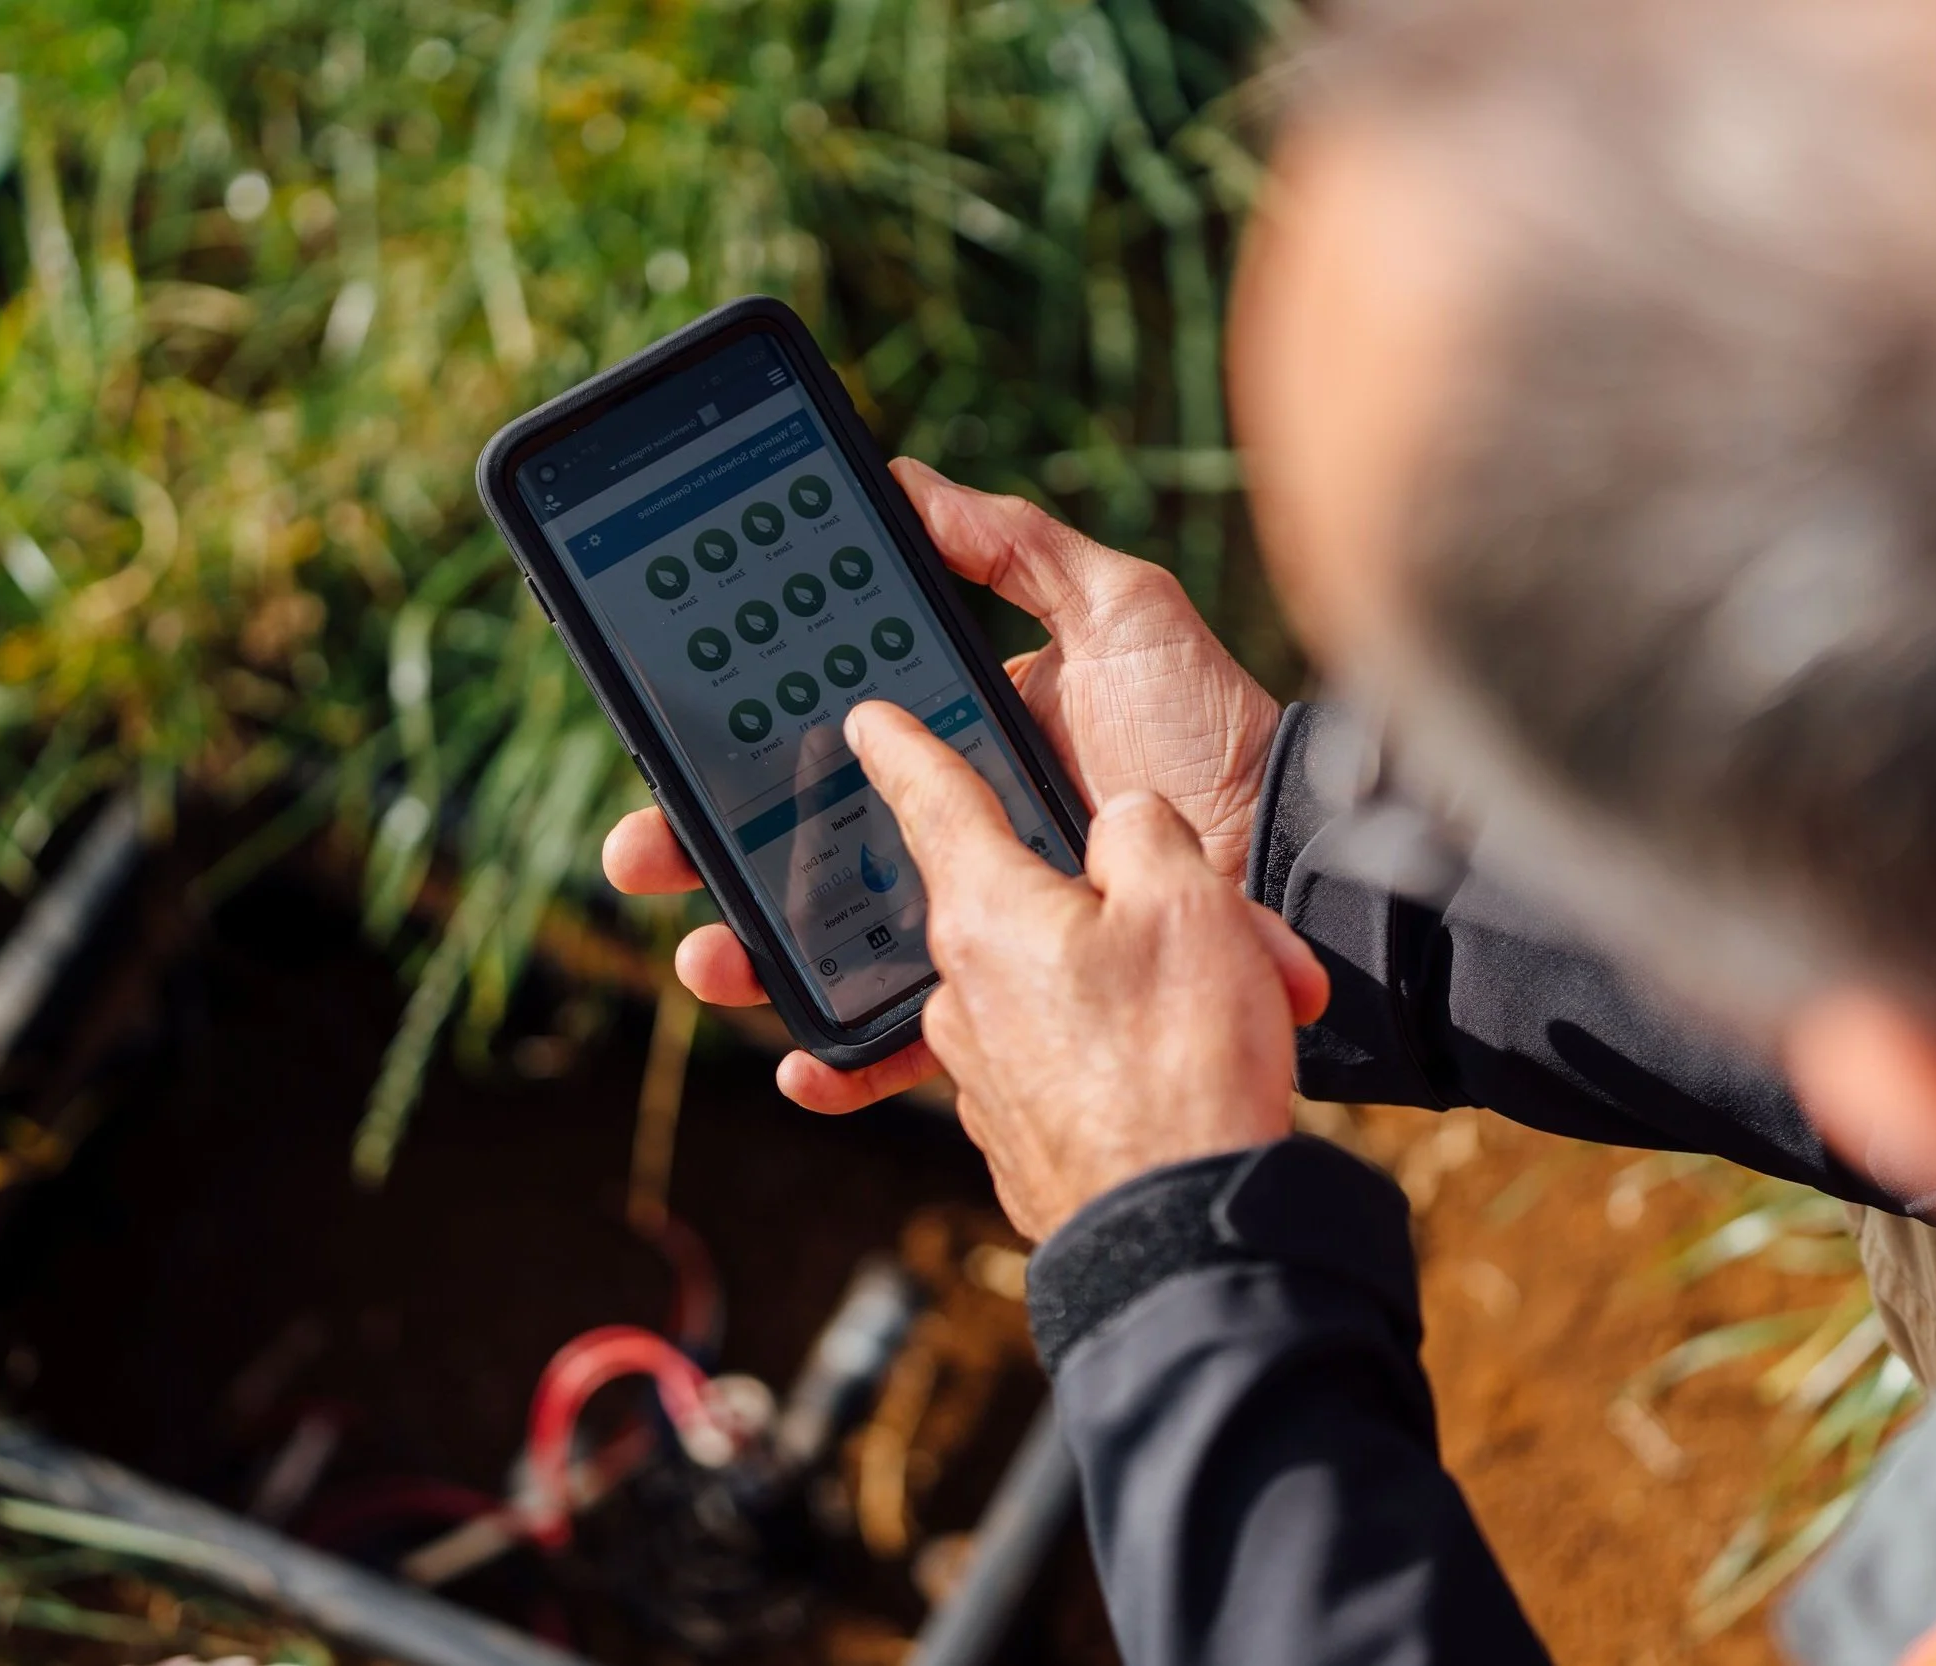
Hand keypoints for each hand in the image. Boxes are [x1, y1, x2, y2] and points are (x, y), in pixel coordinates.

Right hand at [603, 460, 1283, 1112]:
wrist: (1296, 855)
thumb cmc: (1213, 725)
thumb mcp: (1120, 611)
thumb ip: (1016, 549)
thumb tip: (904, 482)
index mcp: (964, 741)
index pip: (828, 745)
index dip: (742, 752)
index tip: (670, 751)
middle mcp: (957, 829)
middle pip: (802, 848)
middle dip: (706, 855)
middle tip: (638, 856)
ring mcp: (979, 916)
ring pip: (834, 943)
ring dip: (752, 955)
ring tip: (704, 959)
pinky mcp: (1012, 997)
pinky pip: (915, 1039)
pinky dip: (848, 1058)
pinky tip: (801, 1065)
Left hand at [845, 700, 1325, 1237]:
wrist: (1187, 1236)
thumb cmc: (1181, 1062)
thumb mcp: (1186, 903)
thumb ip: (1141, 833)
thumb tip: (1119, 825)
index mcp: (986, 916)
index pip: (932, 804)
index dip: (905, 750)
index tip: (865, 722)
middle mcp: (960, 994)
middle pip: (1020, 907)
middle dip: (1104, 900)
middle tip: (1213, 926)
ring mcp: (984, 1073)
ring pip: (1057, 989)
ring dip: (1138, 987)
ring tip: (1238, 1008)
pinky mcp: (1018, 1135)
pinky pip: (1069, 1059)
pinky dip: (1128, 1051)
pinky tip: (1195, 1066)